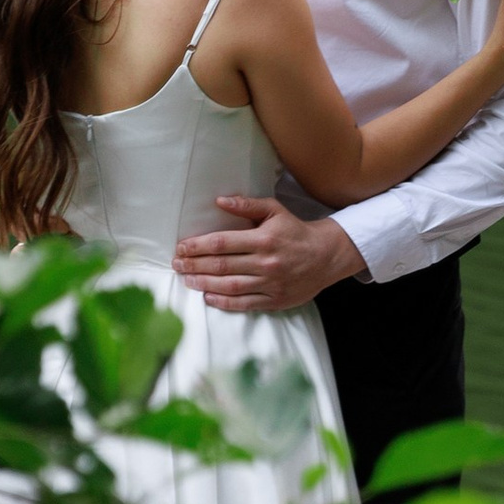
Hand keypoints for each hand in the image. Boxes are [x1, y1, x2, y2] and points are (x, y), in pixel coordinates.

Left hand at [171, 193, 367, 313]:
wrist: (326, 255)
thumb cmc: (295, 231)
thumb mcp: (274, 210)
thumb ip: (247, 205)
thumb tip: (219, 200)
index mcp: (263, 239)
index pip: (222, 243)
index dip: (197, 246)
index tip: (181, 248)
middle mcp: (266, 262)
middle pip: (221, 266)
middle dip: (194, 265)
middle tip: (177, 264)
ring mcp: (270, 284)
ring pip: (230, 286)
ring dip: (204, 284)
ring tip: (187, 280)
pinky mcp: (275, 300)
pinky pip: (244, 303)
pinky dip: (224, 301)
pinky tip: (208, 297)